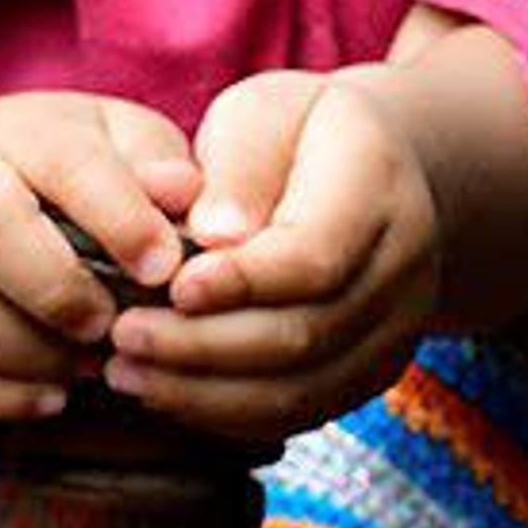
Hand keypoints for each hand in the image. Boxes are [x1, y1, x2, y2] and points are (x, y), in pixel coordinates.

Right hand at [0, 56, 198, 422]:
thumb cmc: (49, 167)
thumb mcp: (108, 140)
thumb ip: (155, 164)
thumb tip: (186, 198)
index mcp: (9, 129)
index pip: (62, 163)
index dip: (120, 219)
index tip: (166, 271)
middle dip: (62, 294)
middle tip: (110, 329)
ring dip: (32, 358)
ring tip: (84, 367)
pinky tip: (44, 397)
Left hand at [103, 66, 439, 441]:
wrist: (373, 172)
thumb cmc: (295, 133)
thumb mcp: (264, 114)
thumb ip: (240, 166)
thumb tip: (212, 235)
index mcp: (379, 188)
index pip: (313, 257)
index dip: (240, 282)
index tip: (170, 286)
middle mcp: (404, 267)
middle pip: (306, 333)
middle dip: (204, 346)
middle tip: (123, 336)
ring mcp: (398, 327)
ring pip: (305, 388)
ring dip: (208, 393)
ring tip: (128, 372)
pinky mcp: (373, 370)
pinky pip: (304, 410)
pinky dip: (230, 412)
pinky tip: (167, 391)